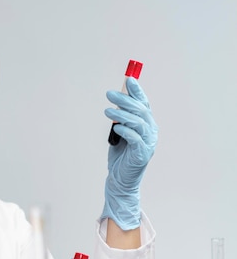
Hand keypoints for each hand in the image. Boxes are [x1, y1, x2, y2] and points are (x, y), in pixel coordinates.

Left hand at [102, 77, 157, 229]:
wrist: (120, 179)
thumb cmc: (119, 155)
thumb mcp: (119, 132)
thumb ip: (121, 117)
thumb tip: (116, 98)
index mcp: (147, 125)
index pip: (144, 103)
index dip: (137, 91)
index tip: (128, 79)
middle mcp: (151, 132)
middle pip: (141, 110)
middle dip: (125, 100)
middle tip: (108, 94)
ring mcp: (148, 143)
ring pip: (139, 123)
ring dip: (123, 114)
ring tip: (107, 110)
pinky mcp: (142, 155)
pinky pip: (135, 139)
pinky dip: (126, 131)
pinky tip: (115, 127)